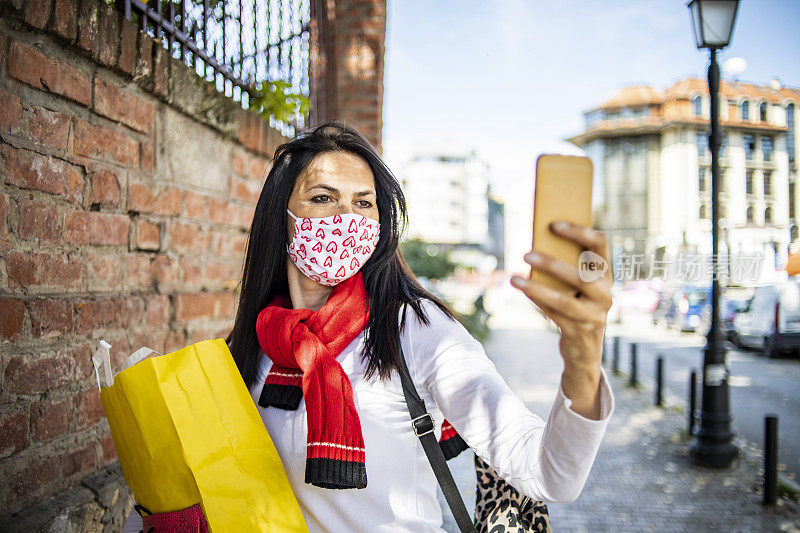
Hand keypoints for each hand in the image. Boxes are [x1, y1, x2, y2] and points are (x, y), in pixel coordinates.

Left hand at [510, 221, 612, 418]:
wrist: (585, 347)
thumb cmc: (575, 305)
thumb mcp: (576, 285)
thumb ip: (565, 266)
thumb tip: (534, 248)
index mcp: (605, 274)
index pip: (600, 245)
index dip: (579, 232)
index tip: (553, 224)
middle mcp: (605, 293)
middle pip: (581, 275)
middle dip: (552, 264)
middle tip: (526, 253)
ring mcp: (593, 314)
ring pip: (564, 299)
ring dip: (536, 288)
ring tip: (514, 278)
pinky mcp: (578, 330)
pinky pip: (554, 314)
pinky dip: (537, 301)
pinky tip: (522, 292)